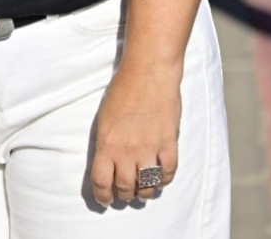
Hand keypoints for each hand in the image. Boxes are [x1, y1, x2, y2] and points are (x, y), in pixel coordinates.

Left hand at [90, 60, 181, 205]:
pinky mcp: (169, 142)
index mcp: (106, 143)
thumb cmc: (123, 89)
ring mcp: (149, 148)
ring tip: (143, 192)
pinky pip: (168, 172)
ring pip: (147, 185)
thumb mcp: (104, 117)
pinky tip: (161, 179)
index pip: (101, 181)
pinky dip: (165, 180)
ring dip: (144, 193)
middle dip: (124, 195)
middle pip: (125, 187)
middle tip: (125, 195)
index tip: (105, 200)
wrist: (149, 71)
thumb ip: (106, 142)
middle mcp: (127, 150)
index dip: (103, 195)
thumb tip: (108, 163)